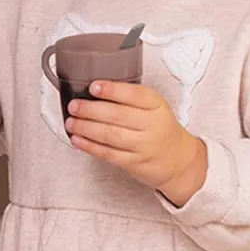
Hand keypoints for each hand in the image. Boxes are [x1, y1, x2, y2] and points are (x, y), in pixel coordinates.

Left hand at [66, 81, 207, 206]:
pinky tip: (77, 139)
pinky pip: (108, 153)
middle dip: (90, 109)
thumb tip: (95, 91)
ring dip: (86, 128)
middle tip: (74, 106)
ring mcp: (144, 146)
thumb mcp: (155, 109)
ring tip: (71, 122)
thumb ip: (131, 99)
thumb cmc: (160, 130)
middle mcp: (152, 125)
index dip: (112, 90)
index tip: (93, 86)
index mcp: (157, 106)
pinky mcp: (134, 163)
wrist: (178, 161)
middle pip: (117, 115)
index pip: (135, 95)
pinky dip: (89, 146)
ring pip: (110, 135)